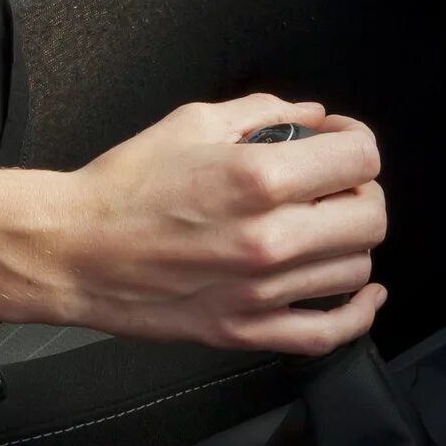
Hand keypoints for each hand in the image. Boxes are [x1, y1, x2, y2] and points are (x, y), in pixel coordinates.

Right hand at [28, 95, 388, 355]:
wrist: (75, 249)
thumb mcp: (192, 122)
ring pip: (355, 269)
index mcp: (258, 178)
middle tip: (333, 184)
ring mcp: (261, 292)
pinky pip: (328, 333)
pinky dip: (357, 314)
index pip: (359, 157)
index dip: (356, 140)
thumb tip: (313, 116)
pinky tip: (361, 293)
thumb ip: (263, 112)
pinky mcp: (246, 330)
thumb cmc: (124, 185)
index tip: (340, 140)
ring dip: (350, 243)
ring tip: (323, 228)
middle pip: (370, 217)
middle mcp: (270, 238)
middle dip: (360, 191)